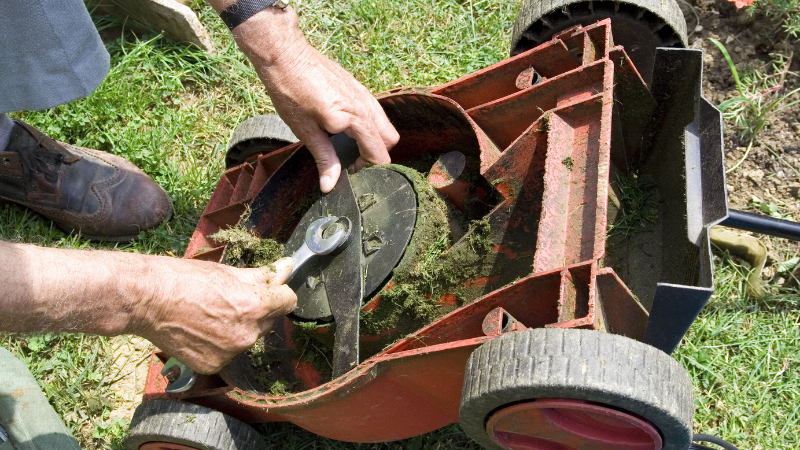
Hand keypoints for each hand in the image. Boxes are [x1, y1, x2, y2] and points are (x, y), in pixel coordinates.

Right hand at [133, 257, 296, 373]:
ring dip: (237, 328)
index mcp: (254, 306)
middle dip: (256, 311)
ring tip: (210, 314)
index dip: (279, 293)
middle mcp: (247, 334)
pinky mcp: (213, 365)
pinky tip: (200, 330)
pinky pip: (227, 354)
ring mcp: (230, 353)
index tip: (270, 290)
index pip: (288, 301)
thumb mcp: (229, 272)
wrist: (147, 300)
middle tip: (229, 299)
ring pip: (246, 338)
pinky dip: (218, 344)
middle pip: (268, 321)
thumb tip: (287, 267)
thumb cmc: (184, 279)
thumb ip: (263, 275)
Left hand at [260, 42, 398, 191]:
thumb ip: (324, 159)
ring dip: (374, 139)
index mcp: (355, 119)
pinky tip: (346, 127)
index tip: (351, 172)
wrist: (285, 55)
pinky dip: (369, 125)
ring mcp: (364, 93)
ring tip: (350, 146)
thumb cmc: (291, 92)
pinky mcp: (358, 87)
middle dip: (377, 154)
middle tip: (353, 162)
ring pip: (385, 124)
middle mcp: (366, 106)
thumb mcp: (306, 131)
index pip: (379, 153)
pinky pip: (375, 111)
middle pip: (390, 139)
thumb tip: (330, 186)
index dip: (369, 169)